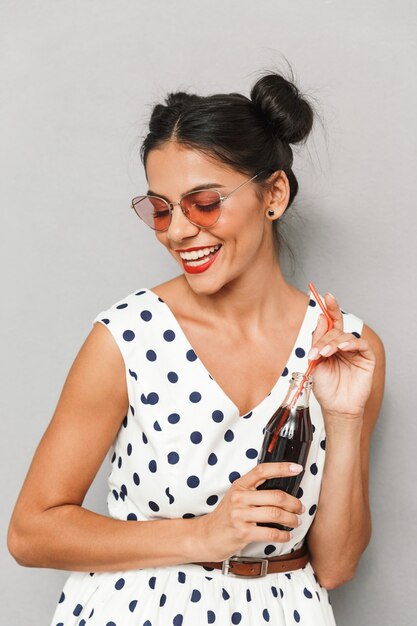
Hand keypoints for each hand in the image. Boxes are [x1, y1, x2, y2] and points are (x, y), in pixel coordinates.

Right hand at [195, 462, 303, 561]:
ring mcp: (240, 515)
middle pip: (275, 496)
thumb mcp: (236, 497)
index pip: (262, 470)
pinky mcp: (243, 532)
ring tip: (296, 521)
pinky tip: (287, 535)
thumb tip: (282, 489)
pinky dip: (283, 535)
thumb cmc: (226, 516)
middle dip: (293, 503)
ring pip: (275, 513)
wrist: (207, 536)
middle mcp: (239, 498)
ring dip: (291, 519)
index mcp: (239, 485)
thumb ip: (254, 491)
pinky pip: (270, 533)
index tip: (297, 468)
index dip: (281, 468)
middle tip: (300, 507)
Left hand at [308, 293, 375, 418]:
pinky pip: (360, 344)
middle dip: (324, 338)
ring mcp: (355, 351)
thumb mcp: (316, 362)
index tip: (326, 296)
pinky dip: (350, 343)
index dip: (330, 309)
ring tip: (324, 354)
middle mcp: (343, 345)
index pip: (331, 323)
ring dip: (333, 342)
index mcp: (331, 344)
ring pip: (345, 336)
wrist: (335, 407)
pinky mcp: (366, 358)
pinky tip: (342, 348)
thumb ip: (318, 341)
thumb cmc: (326, 387)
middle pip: (335, 330)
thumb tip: (320, 319)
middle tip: (316, 350)